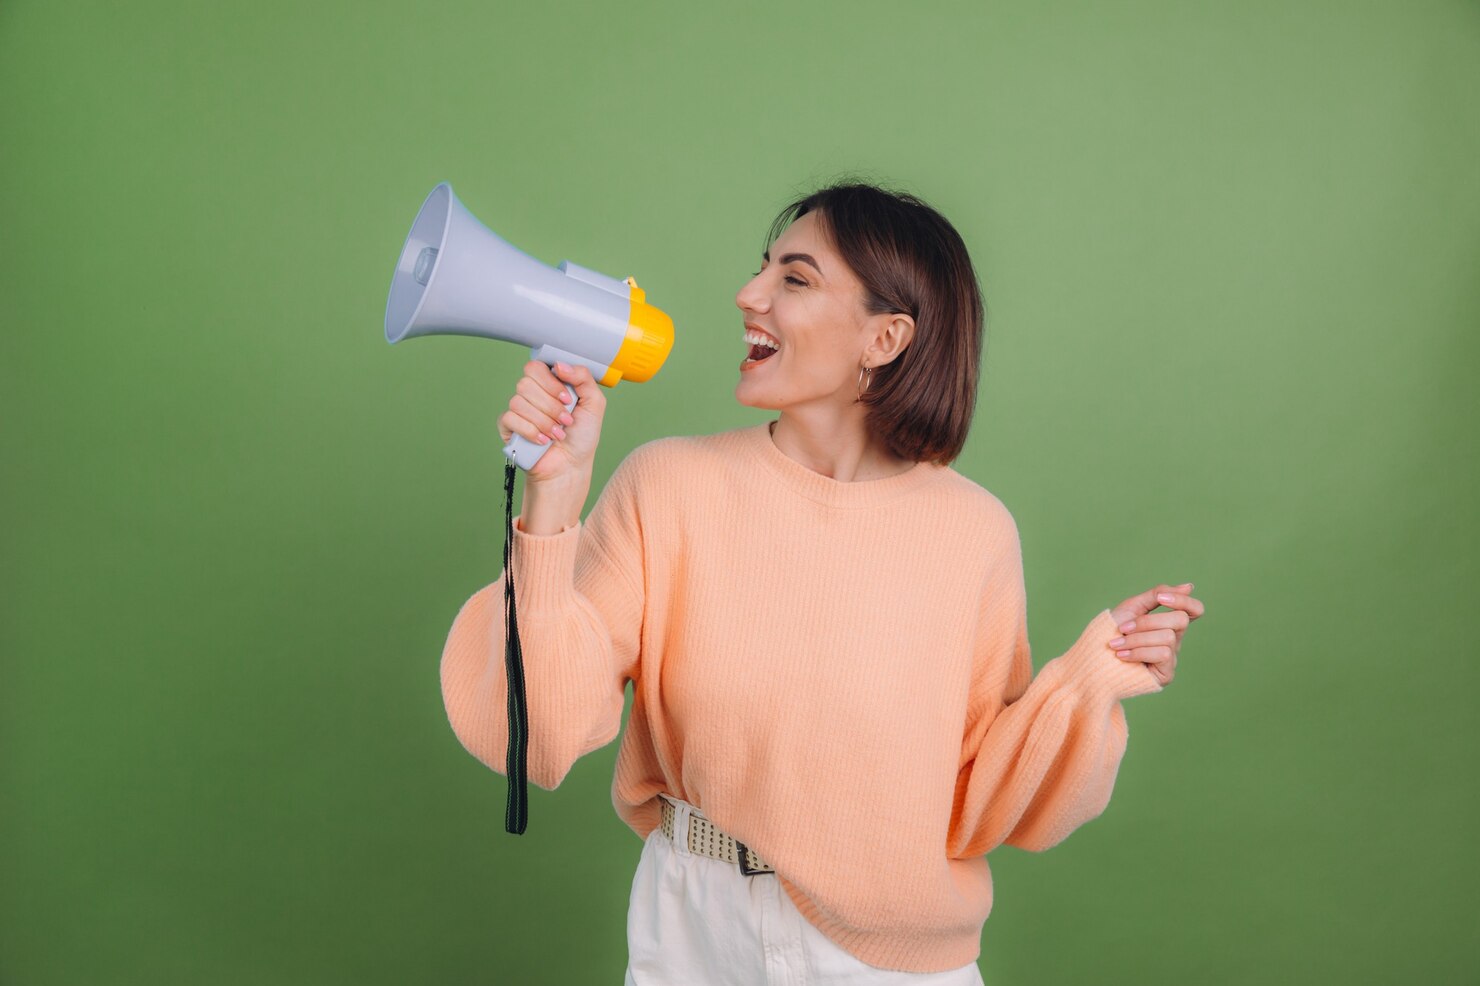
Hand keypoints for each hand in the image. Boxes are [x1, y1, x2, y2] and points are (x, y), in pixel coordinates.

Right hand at [498, 360, 605, 483]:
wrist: (571, 465)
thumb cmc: (582, 436)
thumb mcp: (594, 403)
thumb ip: (583, 377)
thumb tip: (559, 365)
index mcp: (550, 384)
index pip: (536, 367)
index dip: (551, 382)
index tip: (568, 399)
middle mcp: (532, 394)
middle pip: (526, 384)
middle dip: (551, 406)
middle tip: (566, 420)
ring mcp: (518, 410)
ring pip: (518, 403)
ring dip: (544, 422)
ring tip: (558, 434)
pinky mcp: (508, 427)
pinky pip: (510, 418)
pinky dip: (530, 431)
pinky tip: (543, 441)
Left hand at [1106, 582, 1203, 686]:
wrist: (1094, 657)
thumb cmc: (1112, 631)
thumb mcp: (1133, 607)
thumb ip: (1157, 595)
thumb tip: (1189, 586)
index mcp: (1168, 622)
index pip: (1194, 610)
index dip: (1183, 601)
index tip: (1161, 598)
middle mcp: (1174, 639)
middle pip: (1180, 619)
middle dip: (1147, 621)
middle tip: (1123, 628)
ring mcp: (1171, 658)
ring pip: (1167, 637)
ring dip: (1136, 639)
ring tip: (1116, 645)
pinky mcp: (1166, 674)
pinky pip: (1163, 654)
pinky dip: (1138, 652)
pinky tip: (1122, 656)